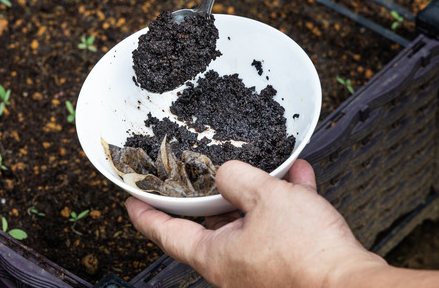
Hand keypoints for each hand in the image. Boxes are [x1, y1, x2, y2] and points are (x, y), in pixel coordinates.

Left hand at [126, 160, 385, 287]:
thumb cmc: (307, 254)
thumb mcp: (264, 197)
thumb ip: (237, 178)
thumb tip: (226, 173)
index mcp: (215, 257)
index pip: (167, 234)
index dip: (146, 214)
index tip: (131, 201)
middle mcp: (234, 269)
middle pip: (213, 226)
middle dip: (218, 195)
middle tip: (213, 171)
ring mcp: (261, 272)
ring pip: (252, 224)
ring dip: (261, 194)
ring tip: (272, 167)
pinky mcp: (290, 270)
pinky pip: (281, 231)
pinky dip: (288, 205)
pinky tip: (301, 180)